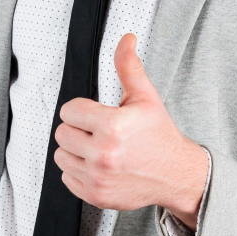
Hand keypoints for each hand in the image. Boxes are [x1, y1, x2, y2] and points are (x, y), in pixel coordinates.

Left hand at [55, 33, 208, 225]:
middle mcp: (103, 154)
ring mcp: (98, 178)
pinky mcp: (95, 195)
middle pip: (62, 133)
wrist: (176, 173)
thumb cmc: (160, 135)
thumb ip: (129, 66)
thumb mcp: (146, 97)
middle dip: (78, 129)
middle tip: (99, 131)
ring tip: (98, 148)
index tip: (97, 114)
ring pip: (61, 156)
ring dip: (75, 150)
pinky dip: (78, 171)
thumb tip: (126, 40)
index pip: (69, 111)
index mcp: (113, 126)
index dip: (82, 109)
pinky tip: (99, 165)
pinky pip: (67, 178)